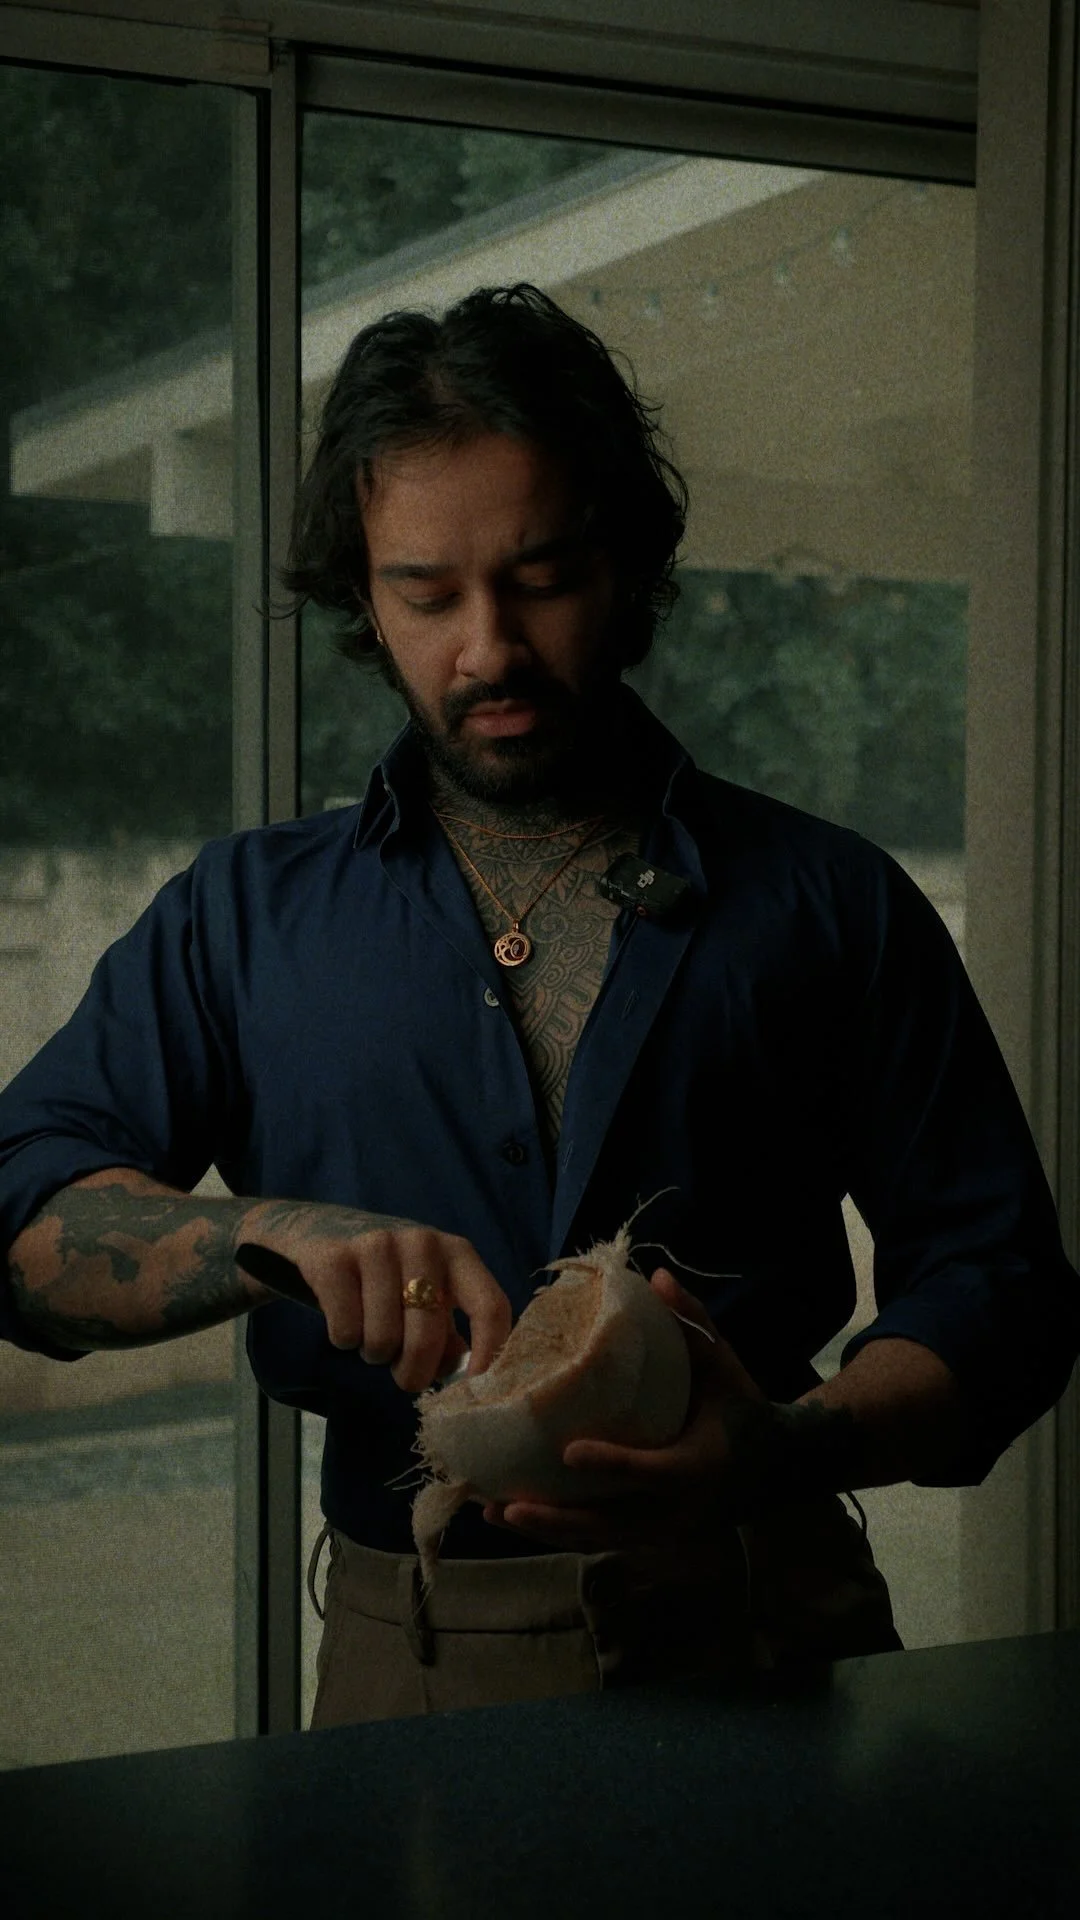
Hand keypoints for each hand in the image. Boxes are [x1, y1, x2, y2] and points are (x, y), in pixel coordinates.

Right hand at [234, 1199, 511, 1394]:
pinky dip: (343, 1340)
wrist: (317, 1229)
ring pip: (382, 1340)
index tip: (472, 1391)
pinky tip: (343, 1319)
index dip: (487, 1354)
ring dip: (373, 1353)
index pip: (491, 1306)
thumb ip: (448, 1332)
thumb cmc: (385, 1273)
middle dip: (413, 1372)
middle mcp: (422, 1242)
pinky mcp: (334, 1258)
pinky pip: (345, 1330)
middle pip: (428, 1336)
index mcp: (457, 1253)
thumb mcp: (425, 1292)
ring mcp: (377, 1245)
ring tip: (369, 1333)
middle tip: (403, 1377)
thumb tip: (460, 1376)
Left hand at [481, 1268, 773, 1572]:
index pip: (652, 1470)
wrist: (776, 1467)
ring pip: (600, 1539)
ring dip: (548, 1531)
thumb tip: (657, 1276)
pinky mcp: (652, 1536)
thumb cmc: (743, 1408)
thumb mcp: (725, 1365)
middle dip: (558, 1518)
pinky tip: (520, 1519)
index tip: (569, 1452)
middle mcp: (680, 1508)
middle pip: (612, 1523)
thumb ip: (693, 1323)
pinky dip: (562, 1533)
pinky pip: (602, 1540)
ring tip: (494, 1513)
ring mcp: (665, 1530)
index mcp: (699, 1463)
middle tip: (508, 1505)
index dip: (612, 1463)